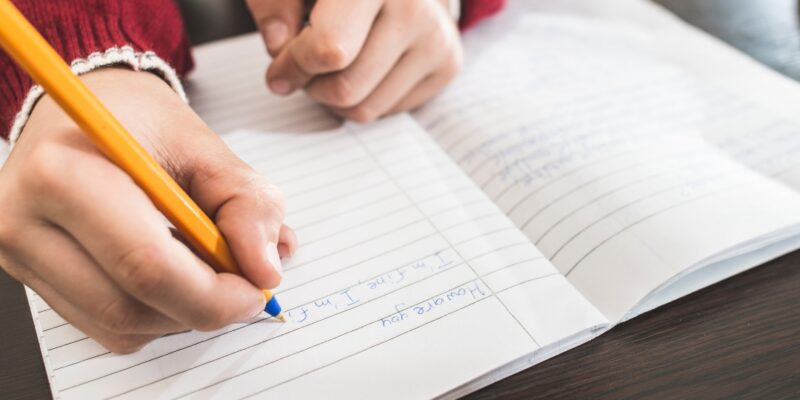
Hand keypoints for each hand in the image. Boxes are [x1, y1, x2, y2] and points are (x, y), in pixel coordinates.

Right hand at [0, 68, 296, 353]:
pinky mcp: (33, 279)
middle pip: (130, 308)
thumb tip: (266, 269)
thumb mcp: (205, 146)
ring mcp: (21, 257)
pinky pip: (108, 329)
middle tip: (245, 285)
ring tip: (205, 265)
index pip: (145, 265)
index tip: (258, 288)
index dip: (214, 295)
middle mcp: (26, 222)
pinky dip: (156, 314)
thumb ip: (247, 204)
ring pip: (121, 328)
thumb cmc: (142, 122)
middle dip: (204, 308)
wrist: (86, 111)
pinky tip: (170, 272)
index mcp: (63, 174)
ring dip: (182, 313)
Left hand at [246, 0, 462, 121]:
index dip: (294, 66)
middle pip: (346, 88)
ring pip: (366, 109)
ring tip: (332, 66)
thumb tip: (278, 47)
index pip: (329, 49)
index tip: (279, 68)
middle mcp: (415, 7)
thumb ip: (273, 6)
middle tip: (305, 67)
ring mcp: (437, 39)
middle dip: (312, 87)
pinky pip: (388, 111)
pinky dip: (365, 97)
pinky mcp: (448, 63)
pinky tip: (363, 66)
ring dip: (335, 99)